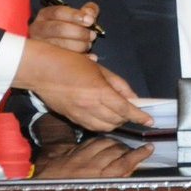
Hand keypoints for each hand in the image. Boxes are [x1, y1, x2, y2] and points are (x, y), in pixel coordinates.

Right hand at [14, 39, 152, 130]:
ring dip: (115, 123)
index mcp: (99, 92)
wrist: (41, 70)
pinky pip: (91, 127)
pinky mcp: (70, 118)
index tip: (149, 121)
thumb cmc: (70, 63)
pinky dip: (101, 124)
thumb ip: (119, 84)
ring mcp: (79, 114)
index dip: (139, 116)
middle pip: (116, 121)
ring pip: (104, 128)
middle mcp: (90, 107)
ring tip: (119, 114)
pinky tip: (104, 116)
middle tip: (132, 111)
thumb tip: (133, 97)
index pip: (125, 109)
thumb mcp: (100, 69)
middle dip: (128, 118)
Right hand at [30, 0, 100, 55]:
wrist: (59, 45)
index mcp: (45, 15)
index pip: (58, 12)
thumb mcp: (78, 16)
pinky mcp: (44, 60)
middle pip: (58, 29)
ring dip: (80, 46)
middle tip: (92, 35)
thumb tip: (90, 14)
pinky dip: (81, 58)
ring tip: (88, 45)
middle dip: (79, 32)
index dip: (75, 16)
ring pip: (60, 46)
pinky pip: (63, 62)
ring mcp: (39, 46)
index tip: (90, 20)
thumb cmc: (70, 27)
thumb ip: (87, 11)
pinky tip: (90, 57)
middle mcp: (38, 29)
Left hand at [34, 137, 154, 180]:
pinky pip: (91, 141)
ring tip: (120, 146)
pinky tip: (105, 143)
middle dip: (128, 149)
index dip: (139, 155)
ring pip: (105, 143)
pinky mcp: (72, 152)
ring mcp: (80, 157)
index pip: (124, 163)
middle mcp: (91, 166)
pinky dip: (101, 141)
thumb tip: (131, 168)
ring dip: (115, 143)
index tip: (149, 148)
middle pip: (116, 151)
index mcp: (99, 179)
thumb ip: (114, 180)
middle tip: (134, 150)